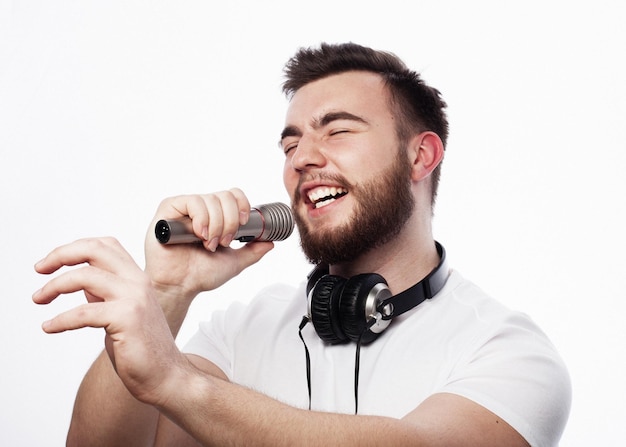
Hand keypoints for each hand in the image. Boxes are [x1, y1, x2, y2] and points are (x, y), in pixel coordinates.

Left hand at [32, 237, 187, 404]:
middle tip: (40, 269)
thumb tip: (80, 281)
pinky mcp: (126, 319)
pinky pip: (82, 313)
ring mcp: (134, 298)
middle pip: (95, 249)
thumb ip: (105, 294)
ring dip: (54, 286)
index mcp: (137, 278)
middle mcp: (137, 282)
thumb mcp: (123, 312)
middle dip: (61, 255)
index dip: (75, 248)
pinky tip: (50, 327)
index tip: (53, 262)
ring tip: (39, 298)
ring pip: (85, 276)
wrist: (166, 376)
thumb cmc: (143, 349)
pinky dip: (60, 320)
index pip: (105, 245)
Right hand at [144, 188, 274, 299]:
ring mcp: (184, 209)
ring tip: (208, 244)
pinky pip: (192, 201)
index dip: (242, 205)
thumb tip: (270, 242)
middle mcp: (201, 209)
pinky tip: (199, 234)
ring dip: (216, 225)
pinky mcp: (168, 210)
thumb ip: (252, 251)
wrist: (180, 286)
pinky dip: (201, 218)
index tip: (244, 224)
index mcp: (215, 216)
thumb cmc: (201, 275)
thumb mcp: (234, 262)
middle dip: (230, 222)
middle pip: (225, 196)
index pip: (233, 195)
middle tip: (224, 242)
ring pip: (211, 199)